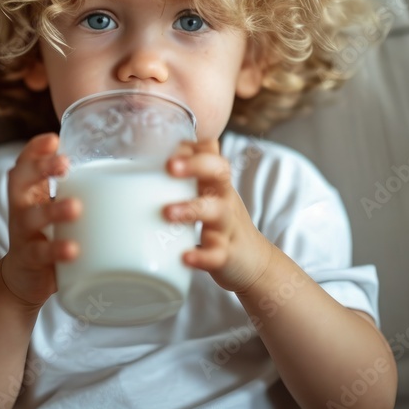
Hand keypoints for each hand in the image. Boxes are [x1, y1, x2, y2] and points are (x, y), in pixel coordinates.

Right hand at [1, 133, 80, 309]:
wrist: (25, 277)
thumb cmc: (49, 232)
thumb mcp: (57, 206)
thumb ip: (78, 189)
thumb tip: (125, 168)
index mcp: (29, 191)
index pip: (25, 161)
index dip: (35, 149)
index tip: (54, 139)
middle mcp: (21, 207)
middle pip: (20, 180)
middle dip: (41, 168)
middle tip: (65, 163)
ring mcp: (22, 233)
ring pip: (32, 217)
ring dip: (54, 210)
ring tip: (76, 207)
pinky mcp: (29, 259)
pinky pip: (41, 253)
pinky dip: (57, 250)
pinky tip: (73, 249)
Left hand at [164, 139, 273, 293]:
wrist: (255, 263)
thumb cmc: (221, 222)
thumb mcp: (210, 193)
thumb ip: (189, 172)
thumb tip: (153, 148)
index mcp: (216, 183)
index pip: (210, 152)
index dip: (192, 145)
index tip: (168, 145)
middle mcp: (223, 198)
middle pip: (219, 171)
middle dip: (196, 165)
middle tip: (170, 166)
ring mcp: (226, 226)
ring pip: (215, 211)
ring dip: (191, 209)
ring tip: (167, 213)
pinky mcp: (225, 255)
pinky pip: (215, 254)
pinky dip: (201, 256)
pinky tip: (185, 256)